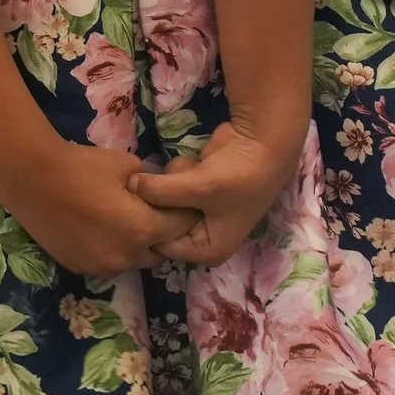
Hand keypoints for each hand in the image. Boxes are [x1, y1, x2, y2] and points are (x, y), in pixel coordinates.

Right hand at [4, 140, 202, 281]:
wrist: (31, 177)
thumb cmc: (82, 166)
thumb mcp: (128, 164)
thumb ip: (153, 183)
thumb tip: (159, 189)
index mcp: (144, 229)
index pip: (182, 227)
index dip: (182, 212)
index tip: (175, 201)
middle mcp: (127, 256)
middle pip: (160, 251)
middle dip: (159, 234)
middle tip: (146, 212)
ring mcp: (101, 266)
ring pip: (132, 261)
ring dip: (133, 246)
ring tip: (117, 222)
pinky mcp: (79, 268)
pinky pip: (105, 263)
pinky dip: (107, 250)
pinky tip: (93, 229)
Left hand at [131, 120, 298, 271]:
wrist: (264, 143)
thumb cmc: (239, 176)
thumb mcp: (200, 187)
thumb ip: (160, 191)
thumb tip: (129, 185)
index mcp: (207, 251)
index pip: (162, 246)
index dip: (151, 224)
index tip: (143, 203)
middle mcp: (201, 237)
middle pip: (160, 224)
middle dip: (163, 201)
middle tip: (172, 183)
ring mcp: (197, 212)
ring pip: (163, 202)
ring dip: (172, 183)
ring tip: (191, 171)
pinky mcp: (193, 190)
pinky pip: (170, 186)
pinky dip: (178, 173)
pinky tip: (194, 163)